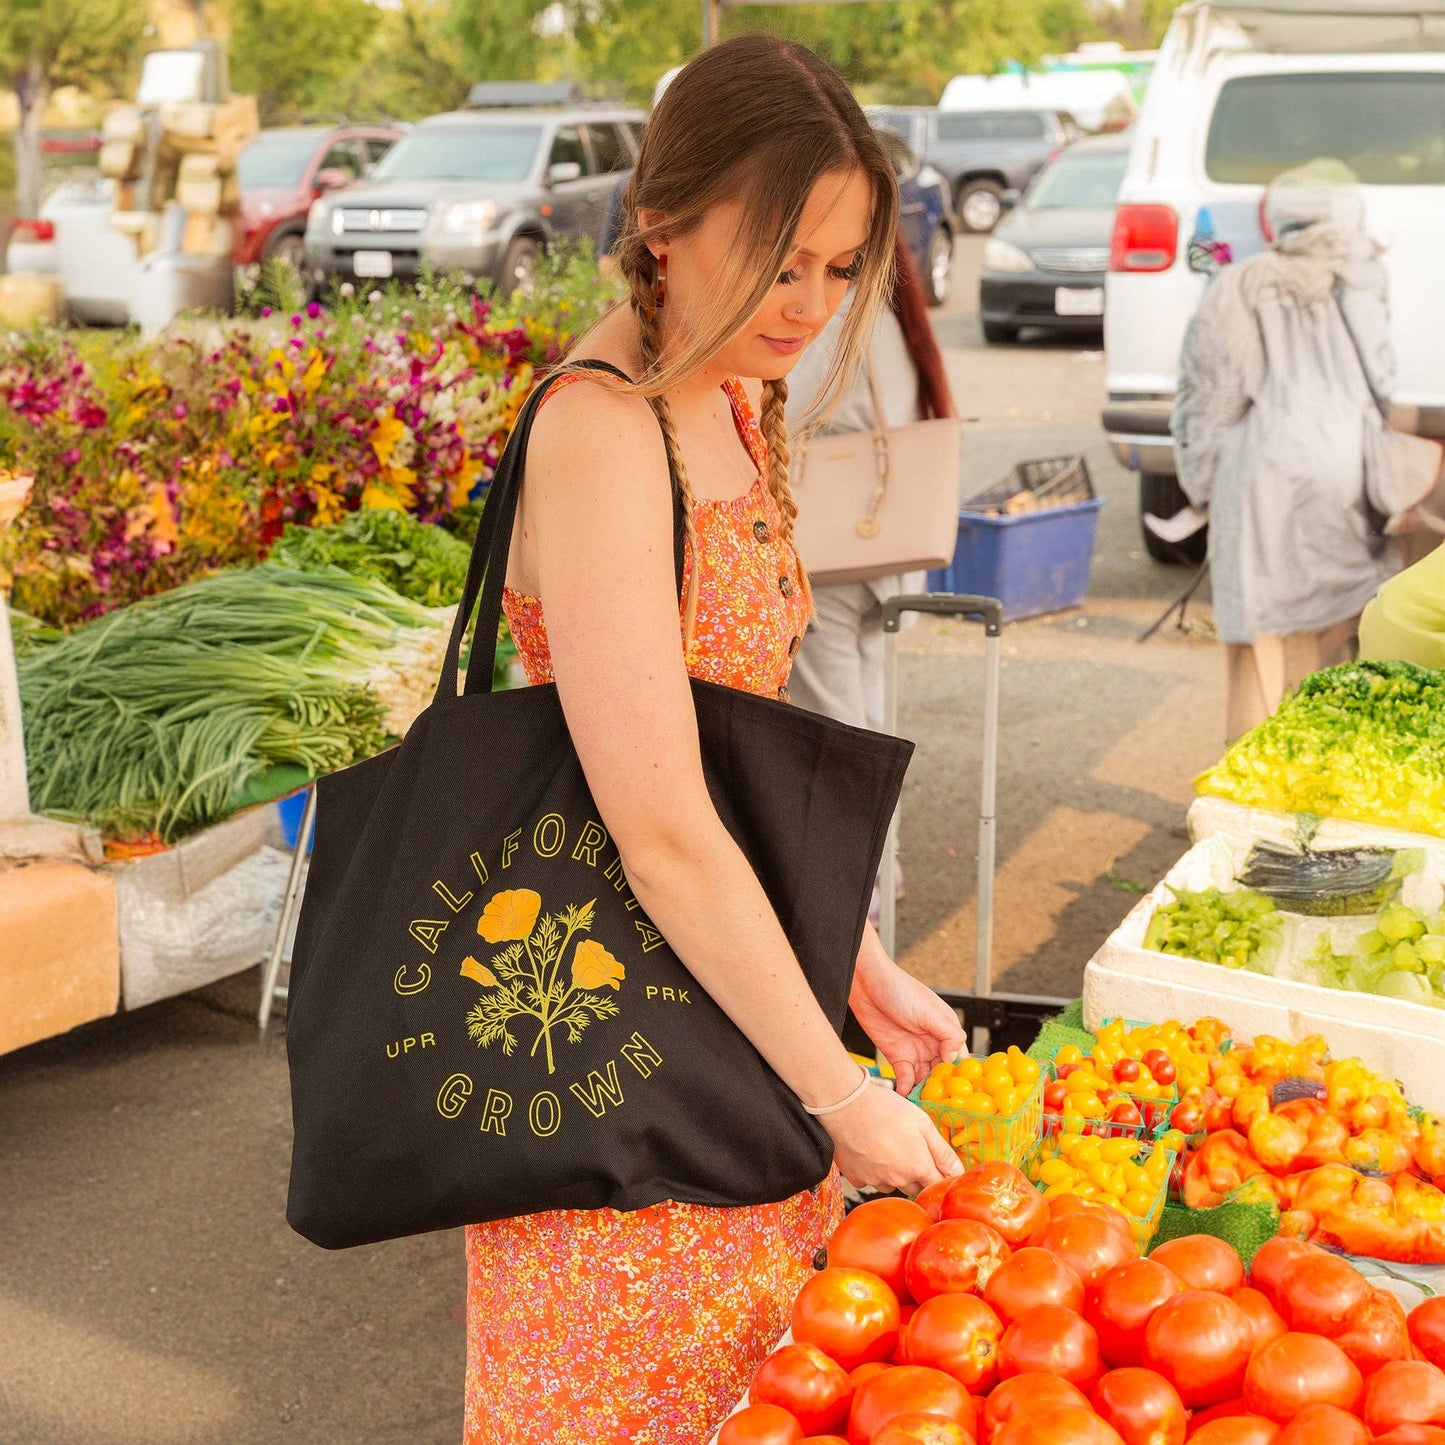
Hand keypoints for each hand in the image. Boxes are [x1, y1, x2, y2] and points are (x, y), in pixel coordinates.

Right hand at [821, 1079, 962, 1194]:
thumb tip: (958, 1171)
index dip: (941, 1176)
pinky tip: (870, 1151)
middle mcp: (897, 1180)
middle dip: (918, 1175)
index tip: (939, 1167)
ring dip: (895, 1173)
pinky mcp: (856, 1177)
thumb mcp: (923, 1123)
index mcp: (917, 1167)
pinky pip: (869, 1180)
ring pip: (892, 1184)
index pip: (937, 1185)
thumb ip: (942, 1151)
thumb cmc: (885, 1109)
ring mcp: (875, 1180)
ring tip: (888, 1147)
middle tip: (912, 1151)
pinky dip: (872, 1171)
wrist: (846, 1105)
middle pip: (915, 1188)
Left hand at [849, 934, 967, 1097]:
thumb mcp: (929, 1011)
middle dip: (944, 1091)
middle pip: (943, 1074)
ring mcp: (915, 1051)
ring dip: (925, 1093)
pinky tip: (907, 1098)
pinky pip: (905, 1078)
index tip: (961, 1095)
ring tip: (926, 1109)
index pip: (960, 1059)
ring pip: (925, 1079)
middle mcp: (933, 1044)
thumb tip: (955, 1058)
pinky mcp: (896, 1056)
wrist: (866, 983)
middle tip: (942, 1109)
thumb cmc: (900, 989)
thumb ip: (948, 1034)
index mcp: (946, 1031)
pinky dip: (907, 1089)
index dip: (961, 1077)